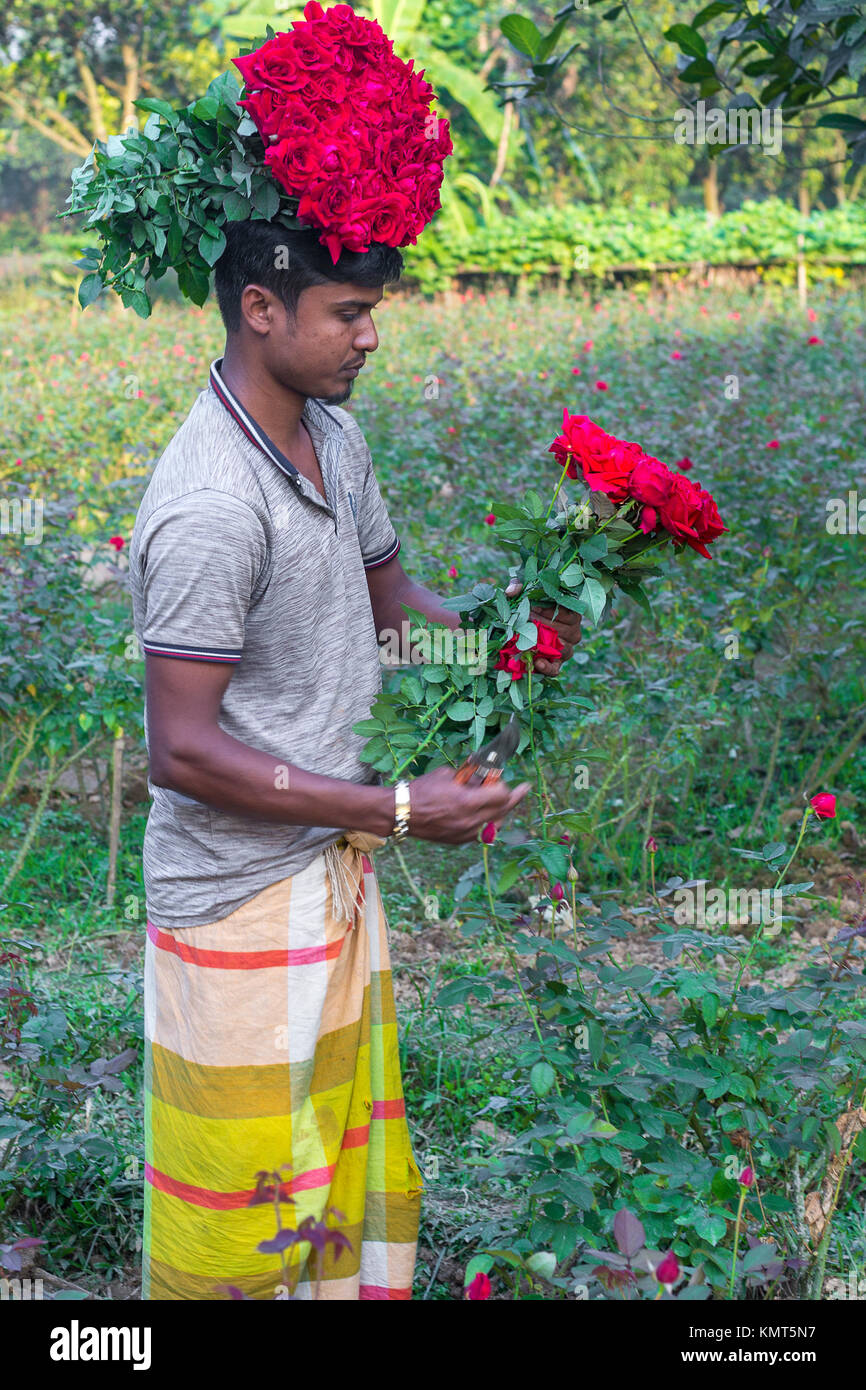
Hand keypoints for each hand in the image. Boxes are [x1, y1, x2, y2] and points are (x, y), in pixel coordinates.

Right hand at [405, 764, 531, 843]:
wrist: (402, 812)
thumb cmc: (423, 789)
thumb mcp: (447, 774)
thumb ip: (469, 774)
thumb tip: (485, 768)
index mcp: (467, 801)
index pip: (502, 796)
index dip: (504, 786)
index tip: (500, 779)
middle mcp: (470, 820)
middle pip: (504, 810)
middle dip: (513, 797)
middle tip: (522, 789)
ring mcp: (466, 833)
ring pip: (498, 824)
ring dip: (502, 812)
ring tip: (502, 802)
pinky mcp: (460, 840)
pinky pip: (484, 834)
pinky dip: (489, 823)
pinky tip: (487, 814)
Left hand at [504, 579, 582, 675]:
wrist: (524, 621)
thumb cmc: (530, 603)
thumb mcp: (525, 590)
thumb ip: (519, 585)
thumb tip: (511, 591)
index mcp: (572, 612)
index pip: (567, 613)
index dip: (549, 611)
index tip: (533, 607)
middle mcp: (574, 632)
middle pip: (564, 632)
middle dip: (542, 626)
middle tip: (525, 622)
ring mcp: (567, 649)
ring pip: (562, 650)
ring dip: (543, 644)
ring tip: (526, 639)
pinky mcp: (556, 663)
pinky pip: (555, 669)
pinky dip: (547, 668)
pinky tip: (536, 662)